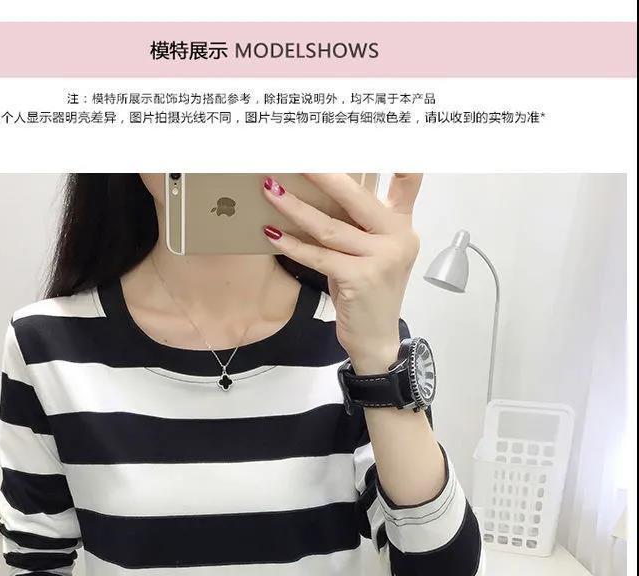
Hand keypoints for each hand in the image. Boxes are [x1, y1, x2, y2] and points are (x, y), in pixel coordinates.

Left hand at [261, 173, 422, 373]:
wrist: (376, 339)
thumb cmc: (367, 292)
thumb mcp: (372, 253)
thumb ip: (361, 225)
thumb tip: (320, 194)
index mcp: (402, 225)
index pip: (408, 182)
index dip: (397, 156)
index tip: (373, 134)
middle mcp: (397, 238)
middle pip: (355, 197)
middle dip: (322, 174)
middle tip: (295, 156)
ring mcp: (381, 259)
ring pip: (329, 227)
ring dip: (295, 208)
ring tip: (270, 190)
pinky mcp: (360, 279)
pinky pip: (319, 256)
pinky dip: (293, 245)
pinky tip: (273, 234)